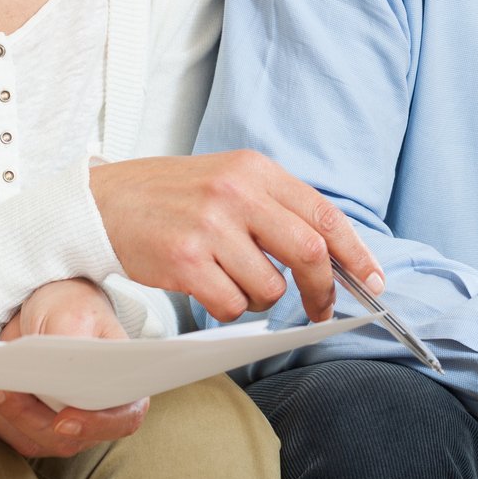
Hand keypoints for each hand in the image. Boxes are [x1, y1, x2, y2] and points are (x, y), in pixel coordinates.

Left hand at [0, 278, 146, 458]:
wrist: (49, 310)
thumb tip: (59, 374)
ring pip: (31, 439)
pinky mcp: (31, 425)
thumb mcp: (75, 315)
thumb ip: (71, 342)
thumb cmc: (73, 309)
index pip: (122, 419)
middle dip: (27, 415)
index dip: (95, 426)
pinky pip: (7, 431)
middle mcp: (96, 416)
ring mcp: (63, 426)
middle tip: (2, 387)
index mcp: (124, 388)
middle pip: (65, 437)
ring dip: (1, 414)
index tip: (64, 420)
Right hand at [89, 150, 384, 323]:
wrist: (104, 202)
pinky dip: (229, 308)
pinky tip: (209, 289)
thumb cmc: (173, 197)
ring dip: (261, 298)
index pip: (324, 215)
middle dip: (322, 289)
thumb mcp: (229, 180)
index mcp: (255, 169)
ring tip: (233, 281)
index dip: (356, 253)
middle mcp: (236, 192)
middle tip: (320, 307)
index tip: (373, 280)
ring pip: (269, 287)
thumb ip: (277, 209)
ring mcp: (209, 226)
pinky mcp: (184, 260)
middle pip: (308, 253)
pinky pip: (232, 305)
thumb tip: (332, 256)